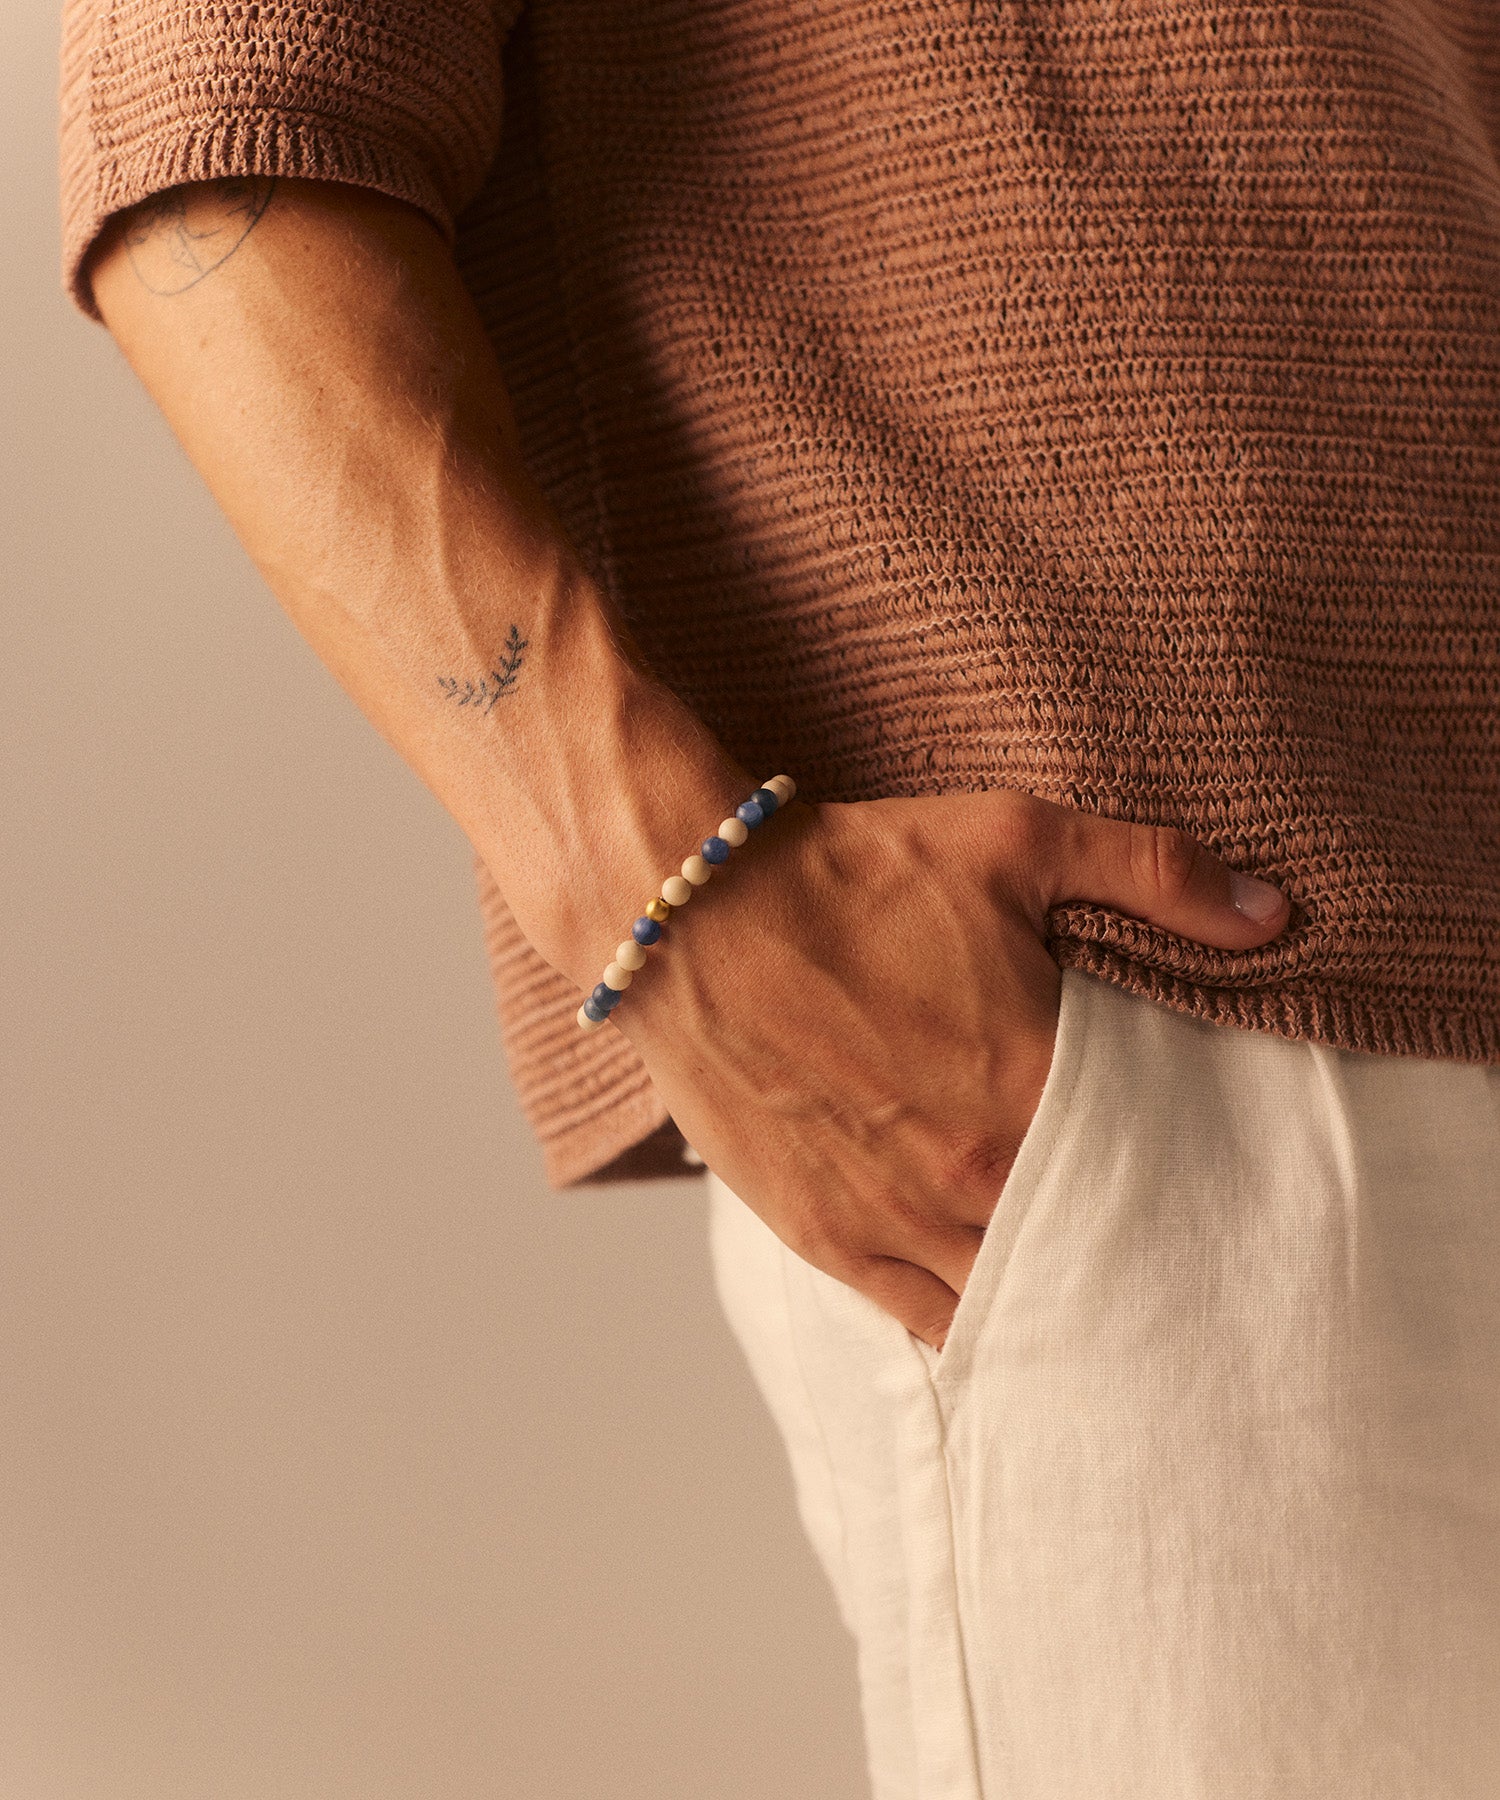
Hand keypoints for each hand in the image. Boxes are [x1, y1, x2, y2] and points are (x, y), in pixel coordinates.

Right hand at [612, 790, 1290, 1349]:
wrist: (690, 911)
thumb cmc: (850, 871)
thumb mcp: (1012, 839)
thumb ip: (1152, 873)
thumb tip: (1270, 914)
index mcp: (1030, 1086)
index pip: (1155, 1173)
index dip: (1193, 1185)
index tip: (1223, 1197)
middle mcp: (969, 1175)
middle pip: (1089, 1250)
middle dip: (1132, 1254)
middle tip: (1176, 1261)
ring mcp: (891, 1218)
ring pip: (1010, 1299)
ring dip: (1057, 1298)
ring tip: (1099, 1299)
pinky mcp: (823, 1237)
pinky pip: (922, 1319)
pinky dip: (974, 1327)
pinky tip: (1010, 1325)